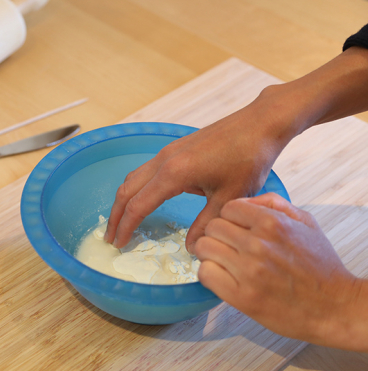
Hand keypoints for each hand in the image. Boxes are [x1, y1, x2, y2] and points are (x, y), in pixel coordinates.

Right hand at [104, 95, 287, 249]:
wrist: (260, 123)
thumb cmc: (249, 158)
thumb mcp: (230, 198)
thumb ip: (206, 224)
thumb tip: (191, 247)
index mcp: (174, 174)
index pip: (138, 205)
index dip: (125, 227)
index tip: (118, 244)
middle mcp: (163, 161)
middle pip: (126, 190)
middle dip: (115, 216)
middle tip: (110, 238)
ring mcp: (167, 152)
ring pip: (133, 178)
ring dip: (123, 200)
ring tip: (121, 221)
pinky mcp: (174, 148)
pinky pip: (144, 170)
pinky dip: (135, 188)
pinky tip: (142, 198)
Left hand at [196, 193, 367, 350]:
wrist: (334, 307)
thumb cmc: (320, 266)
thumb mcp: (305, 223)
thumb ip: (273, 204)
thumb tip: (244, 201)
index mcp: (272, 223)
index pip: (227, 208)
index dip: (230, 218)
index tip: (235, 229)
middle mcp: (258, 245)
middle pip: (212, 227)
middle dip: (218, 235)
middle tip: (228, 247)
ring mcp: (248, 272)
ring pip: (204, 248)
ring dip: (210, 254)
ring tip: (225, 261)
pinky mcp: (242, 297)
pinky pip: (205, 274)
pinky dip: (209, 273)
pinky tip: (223, 276)